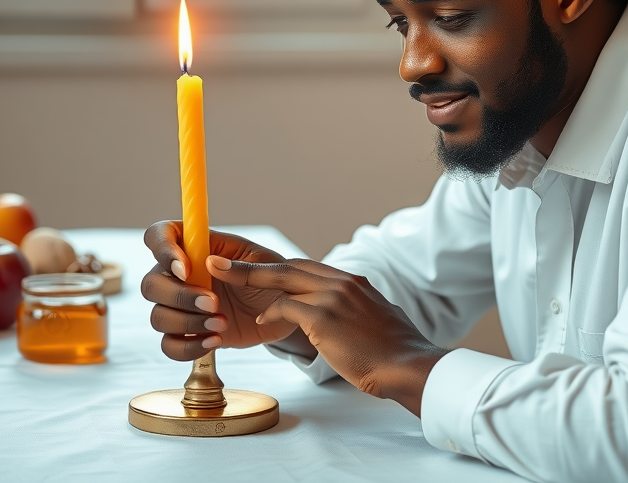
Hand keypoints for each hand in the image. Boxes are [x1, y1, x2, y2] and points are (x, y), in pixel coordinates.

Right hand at [141, 222, 302, 360]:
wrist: (282, 313)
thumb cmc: (272, 279)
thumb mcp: (267, 265)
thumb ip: (240, 265)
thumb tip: (212, 263)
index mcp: (197, 247)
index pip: (159, 235)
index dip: (163, 250)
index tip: (185, 269)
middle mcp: (181, 275)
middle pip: (150, 283)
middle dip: (179, 296)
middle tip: (214, 303)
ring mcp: (182, 306)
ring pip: (157, 317)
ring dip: (187, 323)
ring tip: (221, 324)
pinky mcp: (188, 333)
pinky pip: (169, 345)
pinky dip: (188, 347)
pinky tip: (215, 341)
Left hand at [207, 255, 447, 415]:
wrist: (407, 365)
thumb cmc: (393, 352)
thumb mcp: (375, 321)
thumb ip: (355, 312)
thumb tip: (346, 319)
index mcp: (354, 282)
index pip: (308, 268)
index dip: (279, 268)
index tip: (256, 267)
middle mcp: (342, 282)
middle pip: (289, 267)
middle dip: (252, 265)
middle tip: (220, 262)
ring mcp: (333, 297)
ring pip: (282, 280)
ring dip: (249, 281)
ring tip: (221, 281)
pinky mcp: (324, 316)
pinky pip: (286, 308)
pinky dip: (270, 313)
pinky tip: (260, 322)